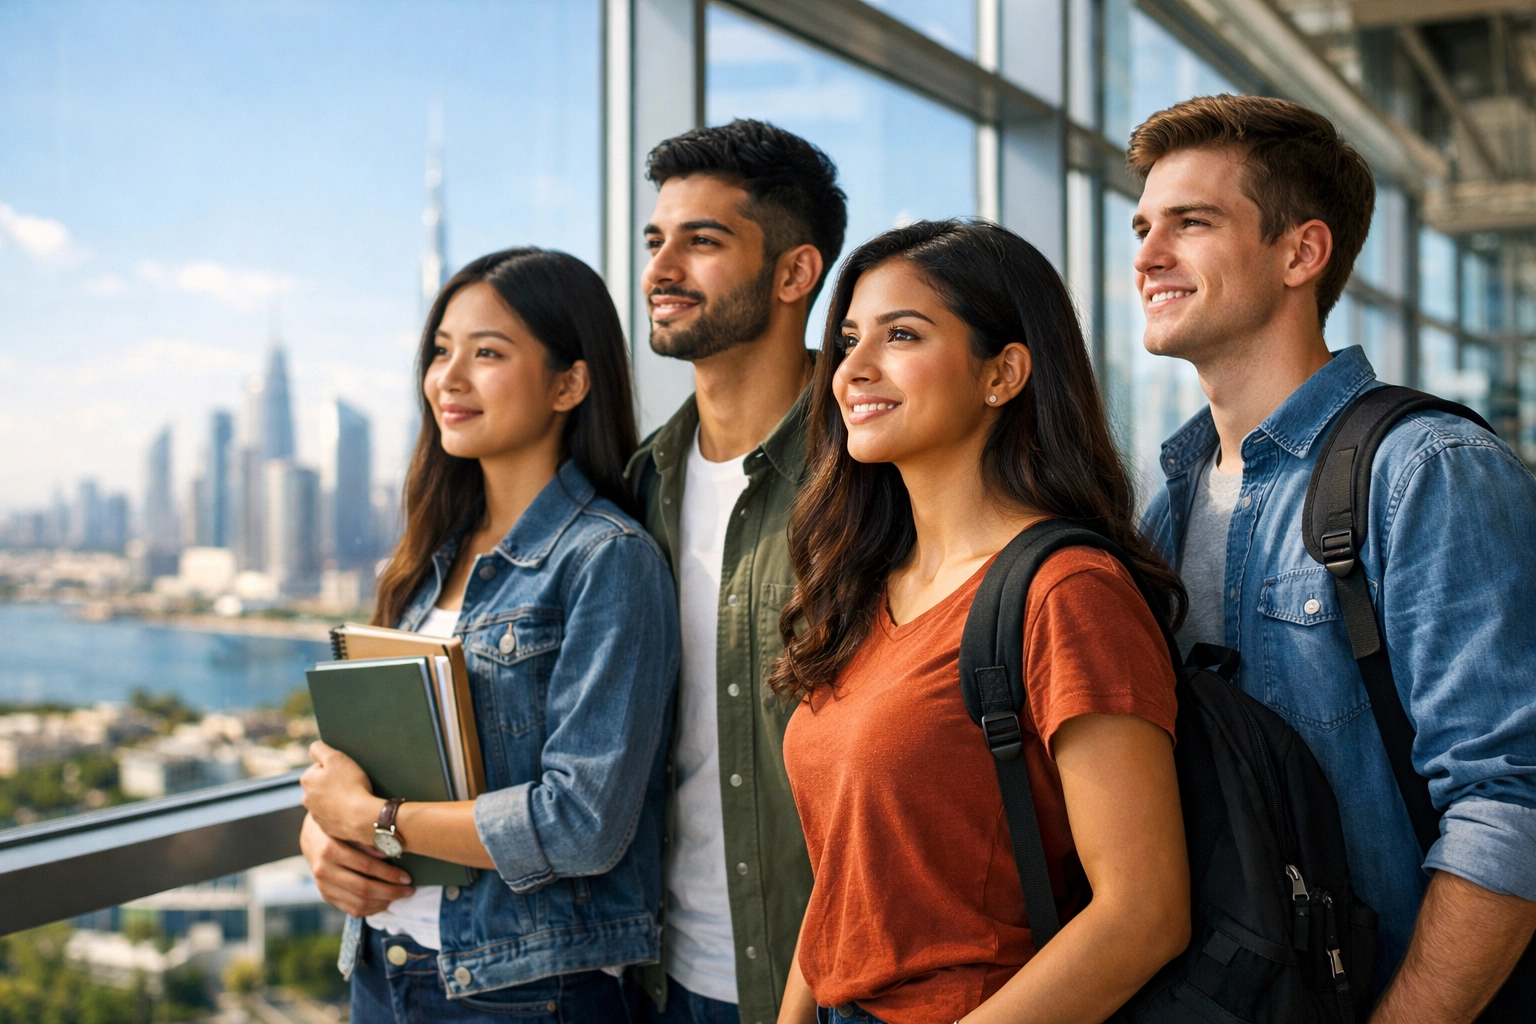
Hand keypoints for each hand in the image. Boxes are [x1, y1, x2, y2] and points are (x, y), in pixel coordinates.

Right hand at [299, 812, 414, 917]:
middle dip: (390, 891)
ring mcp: (323, 886)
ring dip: (383, 902)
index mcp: (330, 849)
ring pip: (357, 903)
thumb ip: (367, 841)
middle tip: (408, 890)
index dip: (389, 874)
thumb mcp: (350, 827)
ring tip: (399, 896)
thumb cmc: (337, 828)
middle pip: (363, 888)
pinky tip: (385, 902)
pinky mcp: (326, 895)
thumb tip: (390, 854)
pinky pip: (351, 909)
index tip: (406, 877)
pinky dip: (371, 909)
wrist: (311, 836)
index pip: (365, 867)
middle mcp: (324, 870)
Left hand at [301, 740, 379, 845]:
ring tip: (353, 797)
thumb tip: (313, 748)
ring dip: (337, 797)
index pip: (320, 766)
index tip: (345, 771)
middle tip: (351, 783)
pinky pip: (334, 815)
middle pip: (322, 784)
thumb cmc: (351, 785)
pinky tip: (352, 810)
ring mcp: (316, 815)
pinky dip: (341, 812)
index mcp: (307, 780)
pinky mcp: (327, 827)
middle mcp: (306, 798)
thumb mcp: (336, 758)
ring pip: (327, 800)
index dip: (335, 766)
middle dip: (334, 783)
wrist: (361, 818)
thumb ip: (320, 749)